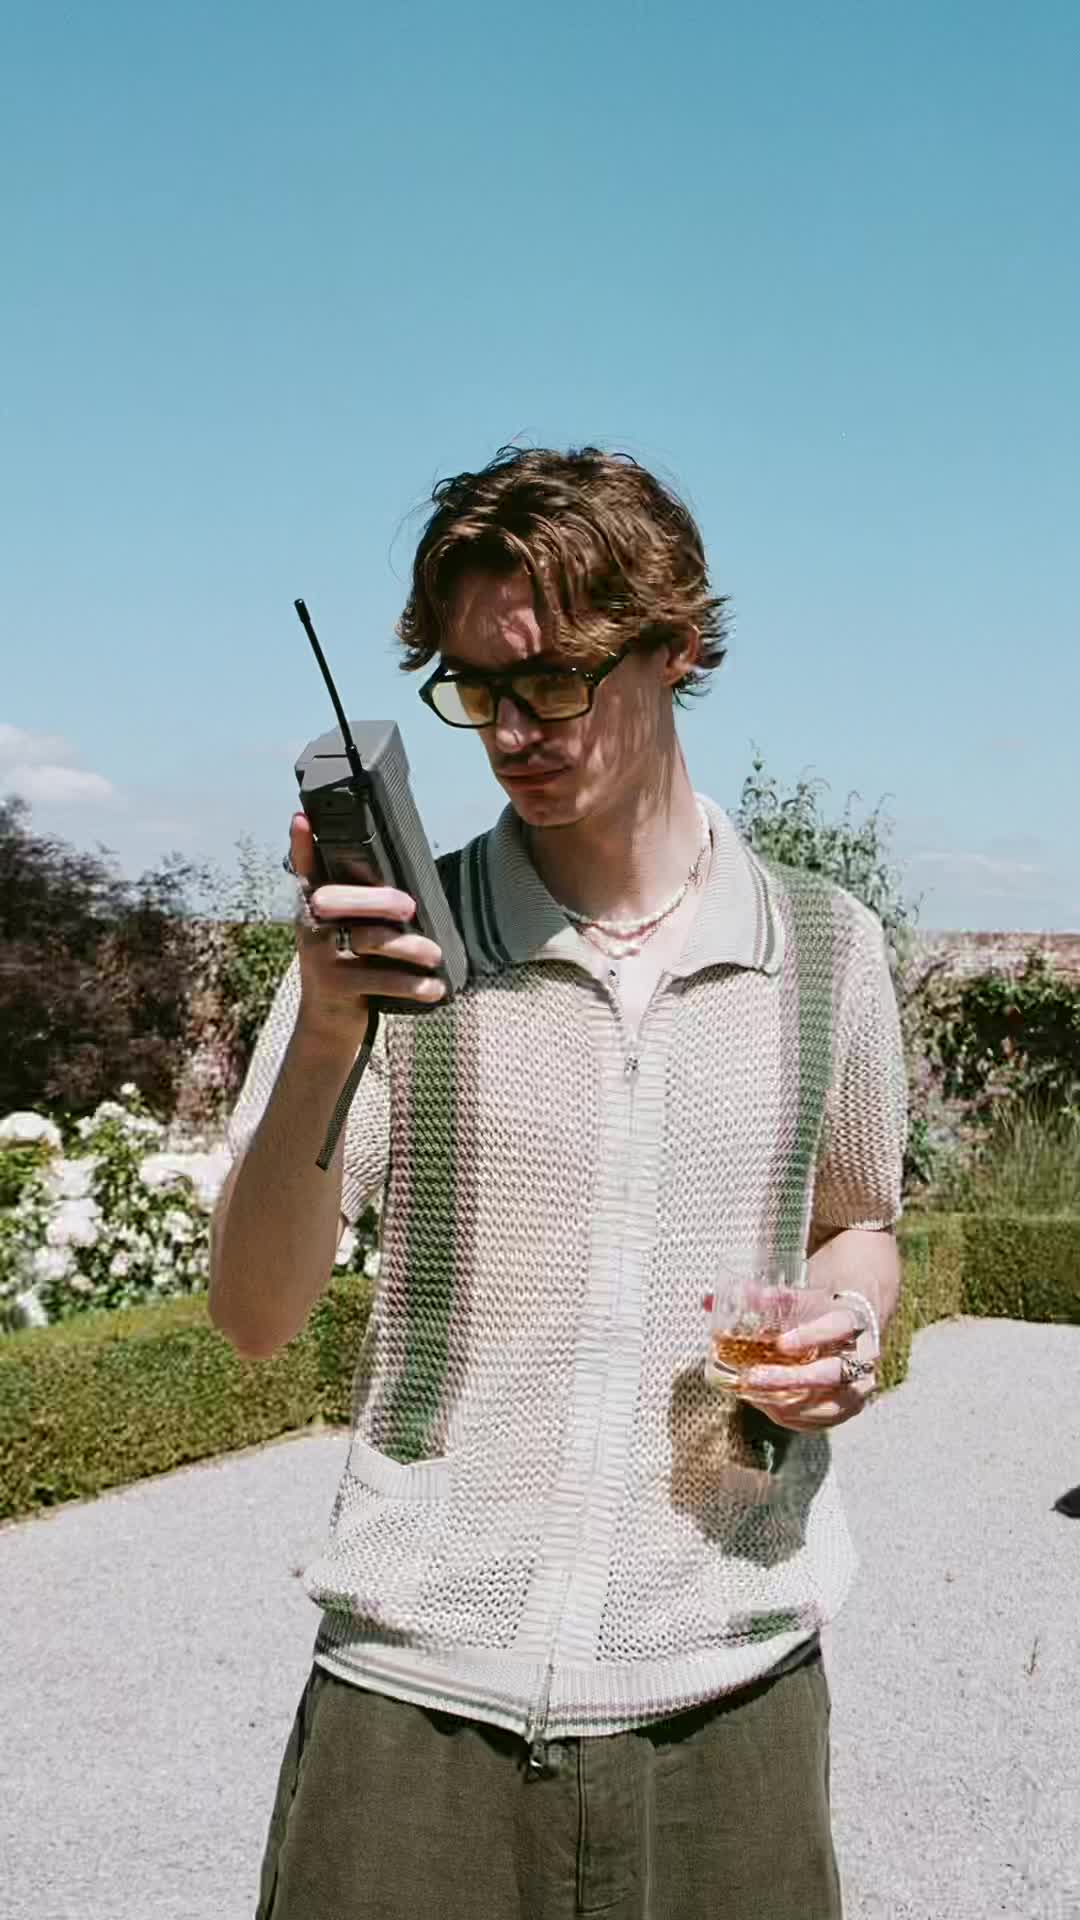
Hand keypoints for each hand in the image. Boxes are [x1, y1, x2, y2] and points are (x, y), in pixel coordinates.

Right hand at [288, 812, 445, 1039]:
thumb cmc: (351, 969)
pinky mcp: (334, 987)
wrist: (328, 1025)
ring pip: (370, 940)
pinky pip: (379, 979)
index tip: (303, 819)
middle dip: (379, 899)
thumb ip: (366, 911)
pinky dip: (412, 985)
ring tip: (436, 954)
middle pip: (341, 900)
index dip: (303, 845)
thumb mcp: (350, 935)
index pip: (307, 870)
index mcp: (316, 907)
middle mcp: (311, 926)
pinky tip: (434, 988)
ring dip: (410, 946)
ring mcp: (319, 956)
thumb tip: (413, 894)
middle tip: (410, 906)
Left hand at [734, 1298, 876, 1431]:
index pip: (838, 1328)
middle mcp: (864, 1357)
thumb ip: (758, 1300)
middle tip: (753, 1377)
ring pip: (829, 1404)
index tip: (780, 1344)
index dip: (811, 1336)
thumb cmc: (818, 1311)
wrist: (851, 1327)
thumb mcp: (797, 1298)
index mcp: (853, 1320)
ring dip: (788, 1403)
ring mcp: (860, 1387)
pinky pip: (822, 1420)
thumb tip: (708, 1302)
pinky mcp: (849, 1409)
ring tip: (752, 1394)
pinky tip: (764, 1405)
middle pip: (833, 1373)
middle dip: (792, 1379)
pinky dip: (792, 1416)